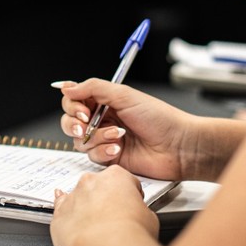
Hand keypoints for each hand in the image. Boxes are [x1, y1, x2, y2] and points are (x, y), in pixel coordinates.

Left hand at [50, 164, 158, 245]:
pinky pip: (60, 209)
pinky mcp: (59, 215)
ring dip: (87, 209)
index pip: (126, 181)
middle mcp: (91, 181)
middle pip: (100, 187)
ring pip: (80, 198)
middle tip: (116, 221)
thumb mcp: (150, 218)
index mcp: (116, 176)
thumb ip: (140, 210)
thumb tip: (138, 216)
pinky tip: (71, 219)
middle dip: (106, 200)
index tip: (132, 207)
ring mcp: (73, 197)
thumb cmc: (130, 235)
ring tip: (98, 231)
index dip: (131, 196)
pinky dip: (66, 214)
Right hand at [53, 79, 191, 180]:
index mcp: (106, 101)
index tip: (82, 110)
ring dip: (96, 137)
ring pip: (80, 141)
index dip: (72, 106)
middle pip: (70, 122)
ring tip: (118, 135)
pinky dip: (103, 152)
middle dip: (74, 124)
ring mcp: (106, 140)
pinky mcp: (110, 158)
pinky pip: (93, 157)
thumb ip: (92, 88)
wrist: (178, 146)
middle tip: (85, 125)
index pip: (75, 101)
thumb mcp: (124, 95)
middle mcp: (103, 120)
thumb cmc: (159, 118)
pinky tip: (119, 149)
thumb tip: (66, 87)